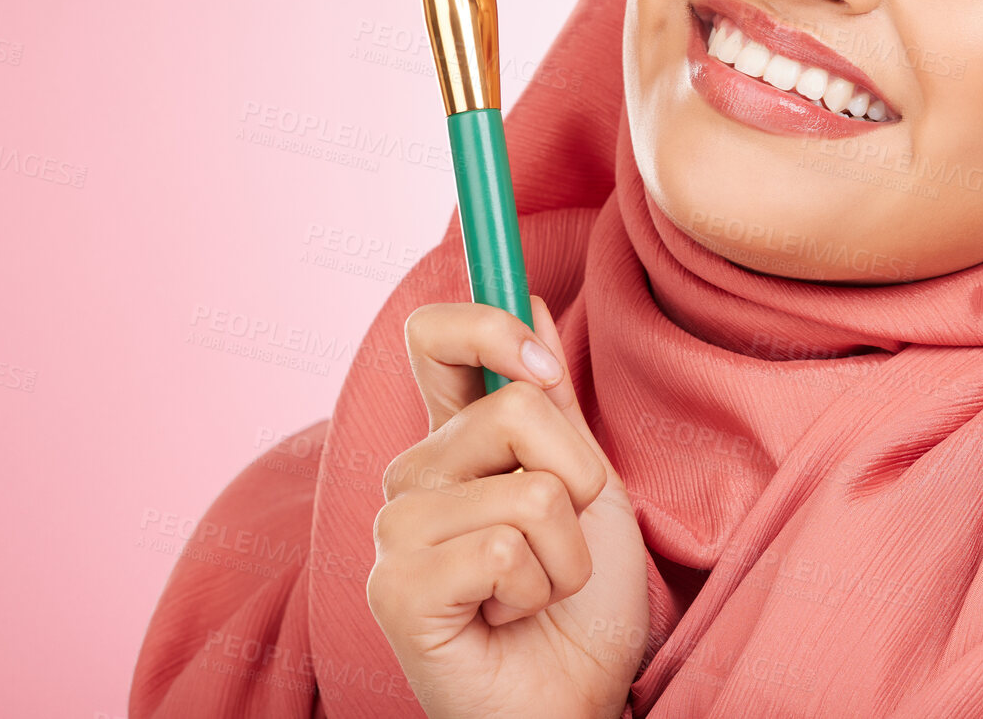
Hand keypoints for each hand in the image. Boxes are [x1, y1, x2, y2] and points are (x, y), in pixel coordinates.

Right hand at [367, 297, 650, 718]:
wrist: (579, 697)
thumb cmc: (583, 600)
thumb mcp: (587, 483)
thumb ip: (551, 401)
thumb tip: (530, 302)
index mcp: (453, 440)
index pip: (432, 336)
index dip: (486, 323)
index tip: (541, 362)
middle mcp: (413, 477)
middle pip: (512, 407)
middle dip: (578, 477)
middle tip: (562, 538)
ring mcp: (396, 534)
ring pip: (526, 490)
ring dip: (565, 550)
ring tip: (536, 588)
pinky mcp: (396, 592)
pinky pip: (504, 547)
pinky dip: (538, 587)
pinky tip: (508, 617)